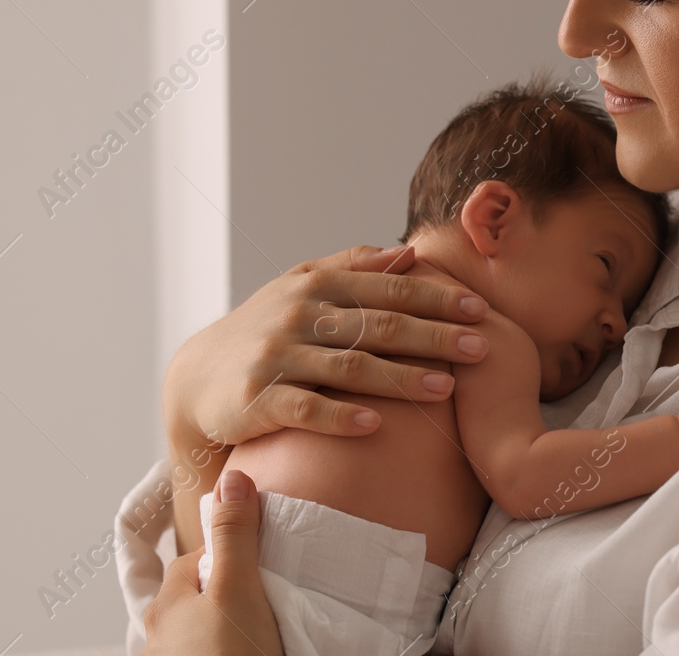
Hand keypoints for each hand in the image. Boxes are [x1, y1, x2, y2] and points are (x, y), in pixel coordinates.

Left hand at [144, 470, 282, 655]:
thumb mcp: (237, 590)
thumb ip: (234, 535)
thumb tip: (231, 477)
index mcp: (164, 603)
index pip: (195, 557)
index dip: (227, 551)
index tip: (247, 556)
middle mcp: (158, 635)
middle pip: (195, 592)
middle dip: (223, 586)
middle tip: (262, 596)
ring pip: (199, 627)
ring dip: (224, 621)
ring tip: (259, 628)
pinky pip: (204, 650)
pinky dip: (223, 645)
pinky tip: (248, 648)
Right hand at [164, 243, 490, 448]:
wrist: (198, 378)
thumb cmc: (267, 328)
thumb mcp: (303, 286)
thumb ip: (355, 266)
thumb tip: (410, 253)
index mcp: (319, 284)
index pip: (389, 288)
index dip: (436, 298)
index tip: (479, 309)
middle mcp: (300, 315)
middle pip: (377, 325)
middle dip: (434, 335)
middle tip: (481, 347)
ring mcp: (278, 357)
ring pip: (348, 367)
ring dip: (400, 377)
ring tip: (446, 388)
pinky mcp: (258, 399)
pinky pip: (305, 408)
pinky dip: (340, 416)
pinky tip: (375, 425)